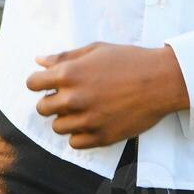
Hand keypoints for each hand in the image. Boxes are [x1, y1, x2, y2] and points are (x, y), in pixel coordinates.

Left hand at [26, 41, 190, 149]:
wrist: (161, 80)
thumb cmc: (129, 60)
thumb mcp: (95, 50)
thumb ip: (65, 57)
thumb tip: (39, 60)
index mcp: (69, 74)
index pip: (32, 84)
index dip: (39, 82)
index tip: (48, 83)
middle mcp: (74, 98)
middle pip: (42, 108)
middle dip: (51, 101)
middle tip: (68, 97)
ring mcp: (87, 120)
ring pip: (58, 127)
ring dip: (65, 119)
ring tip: (82, 110)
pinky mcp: (101, 137)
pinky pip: (75, 143)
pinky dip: (79, 134)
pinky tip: (91, 122)